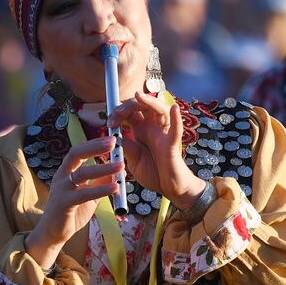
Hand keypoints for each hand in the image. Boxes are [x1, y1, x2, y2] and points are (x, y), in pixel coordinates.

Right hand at [26, 135, 122, 268]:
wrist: (54, 233)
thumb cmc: (71, 212)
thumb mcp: (89, 195)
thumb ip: (100, 183)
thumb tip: (116, 171)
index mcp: (66, 172)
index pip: (78, 151)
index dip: (94, 144)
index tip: (111, 139)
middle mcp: (61, 177)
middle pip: (76, 154)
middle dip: (95, 147)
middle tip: (113, 142)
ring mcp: (61, 189)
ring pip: (82, 173)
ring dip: (103, 168)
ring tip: (120, 165)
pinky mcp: (64, 204)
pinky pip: (84, 194)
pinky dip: (101, 189)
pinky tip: (115, 188)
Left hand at [108, 91, 205, 208]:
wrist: (168, 188)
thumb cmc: (152, 173)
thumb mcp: (133, 161)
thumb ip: (127, 148)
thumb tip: (115, 136)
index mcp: (141, 130)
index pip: (130, 112)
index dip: (118, 112)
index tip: (109, 123)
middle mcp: (152, 128)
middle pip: (143, 106)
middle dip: (129, 105)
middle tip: (118, 113)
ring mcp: (163, 134)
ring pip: (160, 110)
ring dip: (149, 102)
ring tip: (139, 96)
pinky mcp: (172, 144)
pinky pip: (176, 130)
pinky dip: (176, 119)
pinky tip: (174, 108)